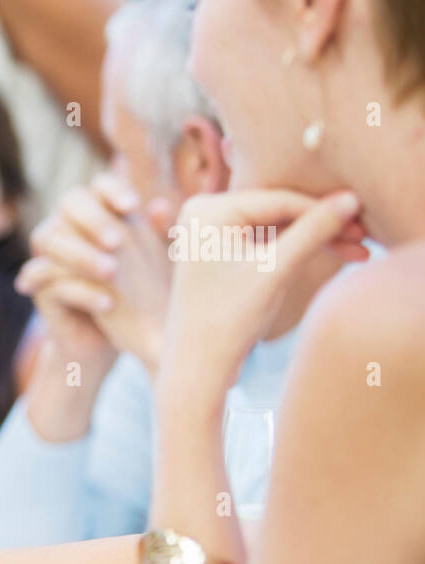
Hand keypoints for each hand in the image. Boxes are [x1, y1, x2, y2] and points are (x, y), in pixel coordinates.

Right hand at [20, 174, 173, 373]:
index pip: (99, 186)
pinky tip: (107, 304)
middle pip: (69, 202)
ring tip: (112, 274)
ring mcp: (50, 254)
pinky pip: (47, 280)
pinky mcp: (40, 287)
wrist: (120, 339)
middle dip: (93, 219)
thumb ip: (161, 236)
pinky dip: (78, 291)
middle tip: (117, 242)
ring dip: (81, 255)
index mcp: (100, 213)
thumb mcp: (158, 264)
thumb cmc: (142, 293)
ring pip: (51, 239)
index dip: (112, 190)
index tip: (132, 207)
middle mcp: (70, 226)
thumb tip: (161, 207)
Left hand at [159, 189, 367, 398]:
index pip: (279, 201)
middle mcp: (202, 213)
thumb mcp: (276, 271)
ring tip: (359, 252)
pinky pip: (263, 242)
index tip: (365, 223)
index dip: (325, 211)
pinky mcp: (219, 252)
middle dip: (322, 227)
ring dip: (313, 239)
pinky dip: (293, 251)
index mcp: (207, 210)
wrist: (197, 365)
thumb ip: (313, 232)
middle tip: (365, 239)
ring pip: (275, 228)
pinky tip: (334, 254)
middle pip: (277, 212)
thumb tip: (351, 198)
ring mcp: (210, 233)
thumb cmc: (229, 319)